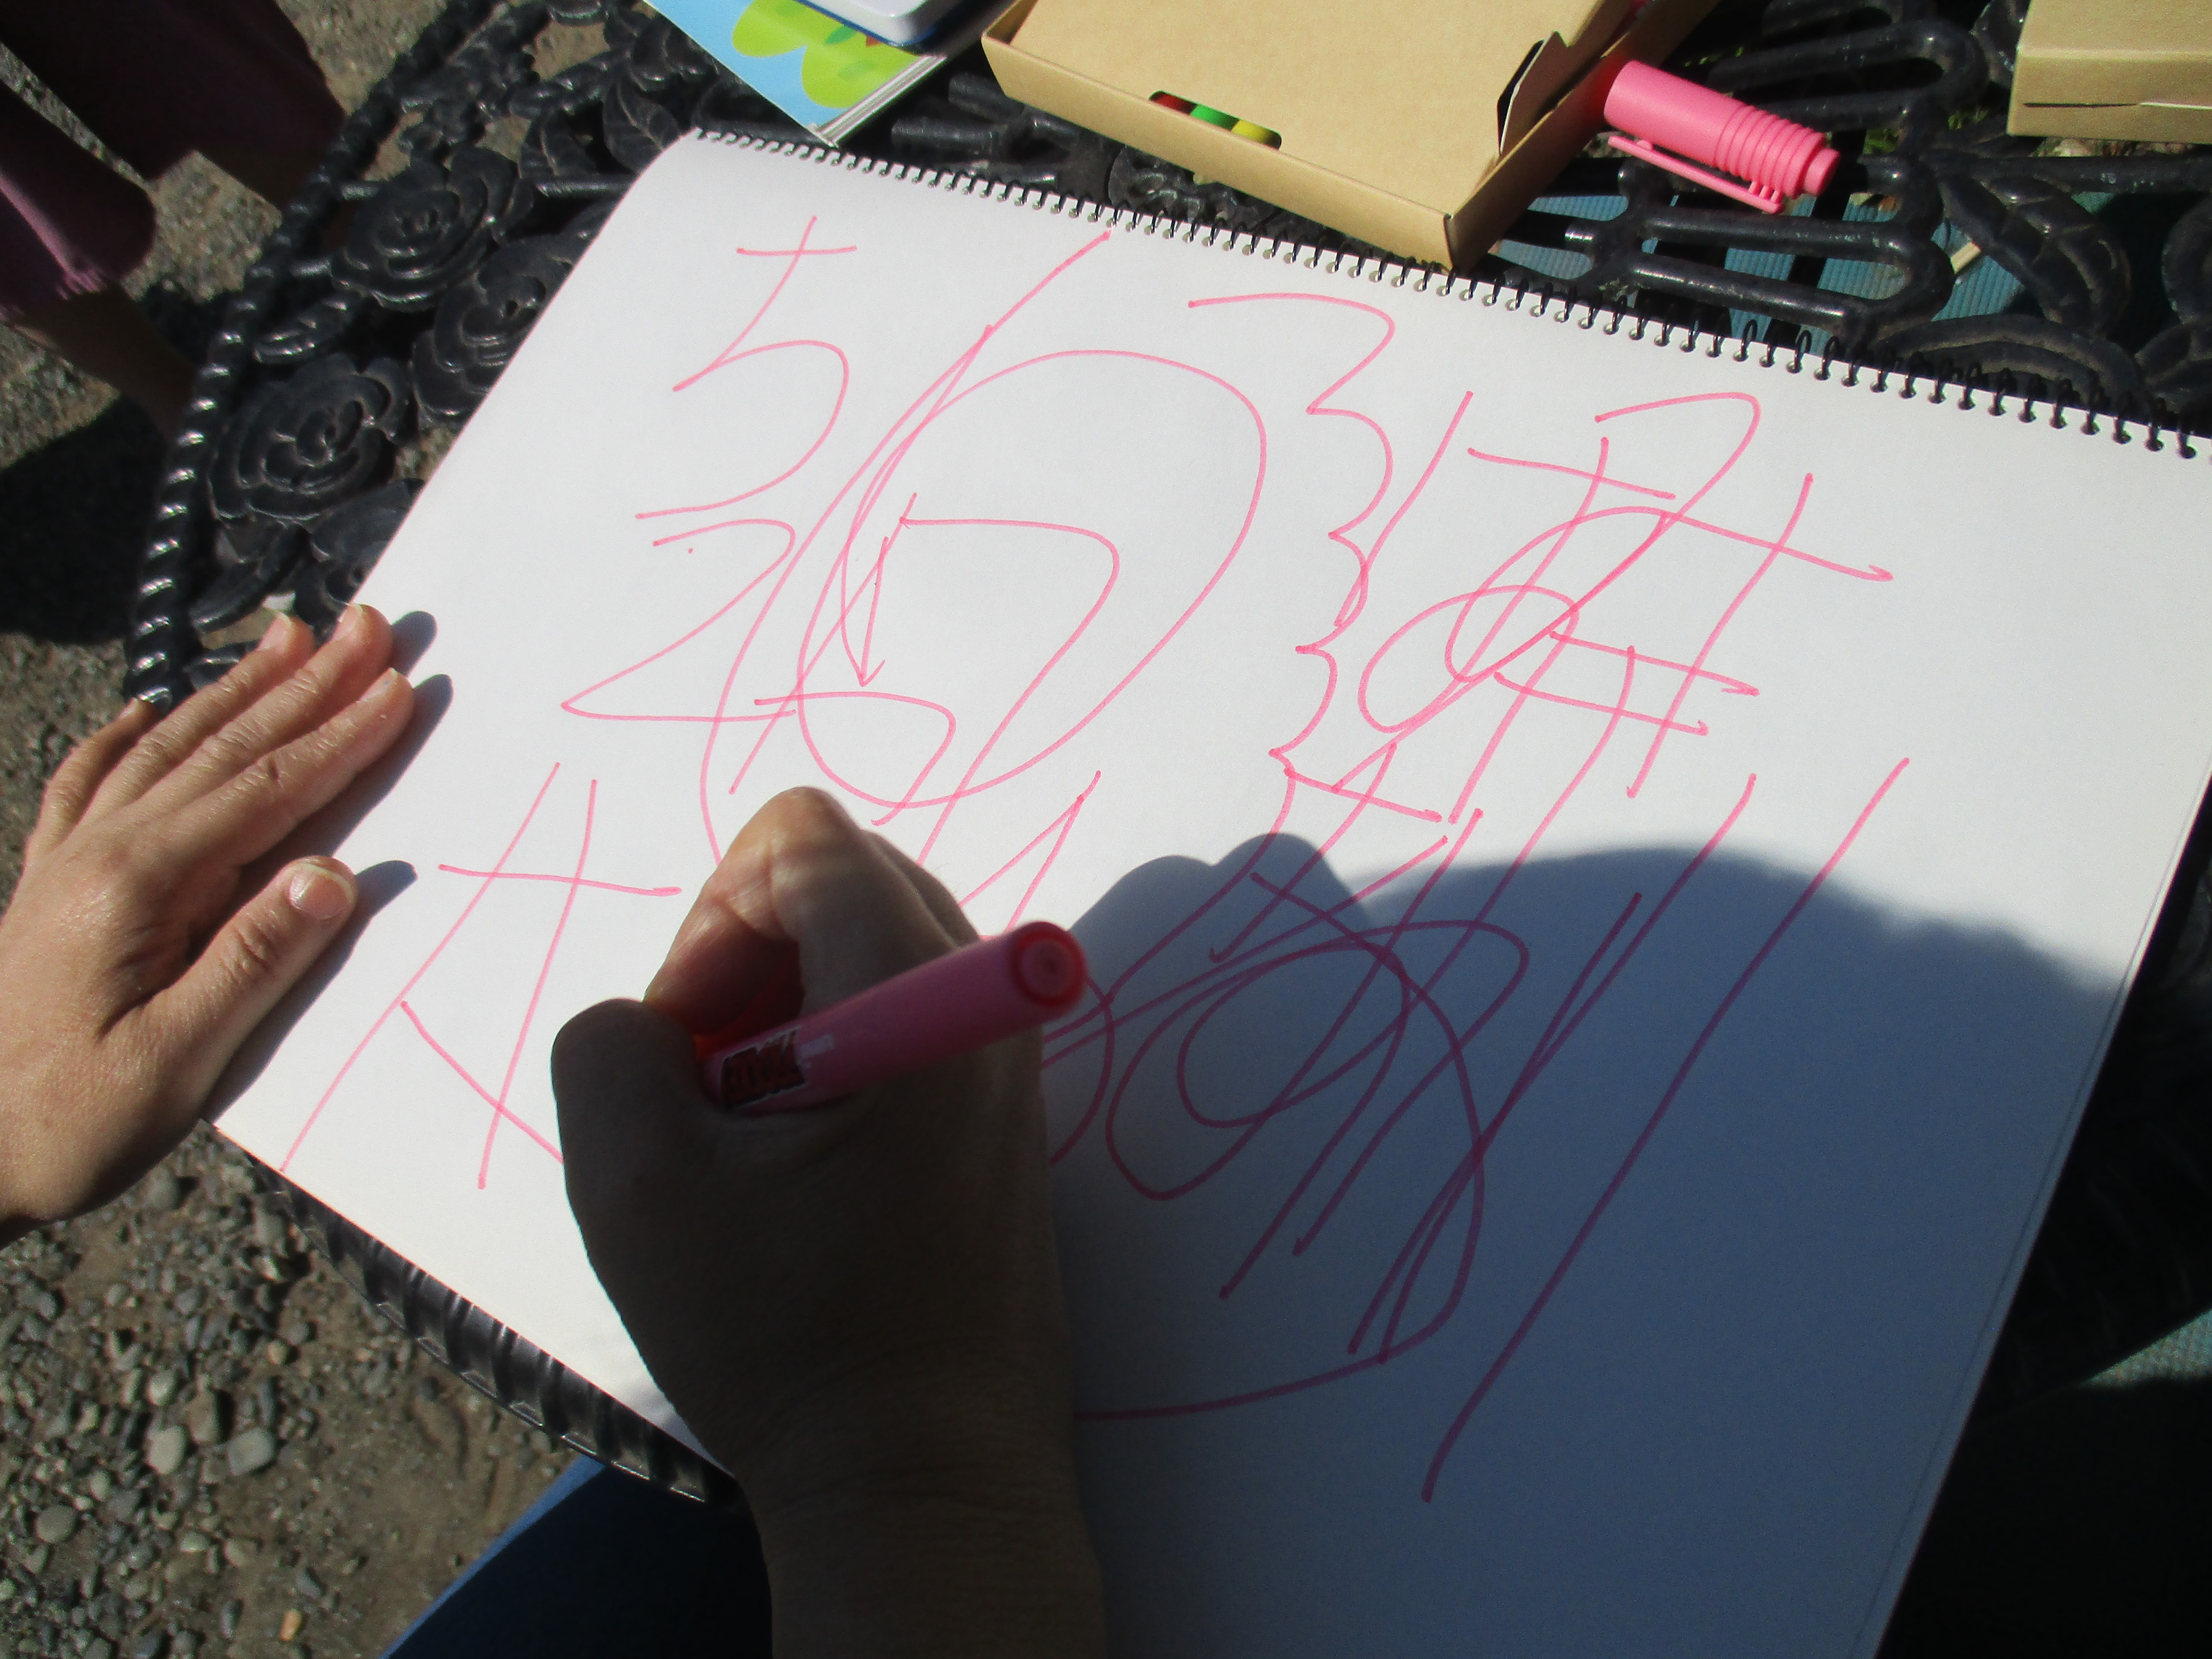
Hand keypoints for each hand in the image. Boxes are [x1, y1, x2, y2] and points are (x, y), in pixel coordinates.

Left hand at [0, 608, 413, 1244]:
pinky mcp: (47, 889)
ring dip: (233, 691)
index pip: (263, 794)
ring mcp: (66, 865)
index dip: (337, 739)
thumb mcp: (170, 1063)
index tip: (398, 687)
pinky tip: (145, 707)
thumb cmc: (60, 1124)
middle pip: (220, 750)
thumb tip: (331, 875)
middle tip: (365, 625)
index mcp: (136, 888)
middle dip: (302, 686)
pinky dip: (123, 738)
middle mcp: (99, 855)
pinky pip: (90, 786)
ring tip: (287, 636)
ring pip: (164, 750)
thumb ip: (251, 963)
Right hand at [554, 788, 1104, 1657]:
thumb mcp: (636, 1182)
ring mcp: (1007, 1054)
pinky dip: (833, 1055)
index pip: (801, 837)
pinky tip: (802, 1167)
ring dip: (785, 1013)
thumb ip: (608, 1043)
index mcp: (915, 984)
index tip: (696, 1047)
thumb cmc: (786, 1334)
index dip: (712, 918)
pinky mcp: (1004, 1112)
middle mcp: (983, 995)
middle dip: (748, 958)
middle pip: (842, 880)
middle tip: (712, 1092)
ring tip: (753, 1141)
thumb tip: (660, 1018)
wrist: (925, 1474)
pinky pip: (903, 1017)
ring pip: (870, 949)